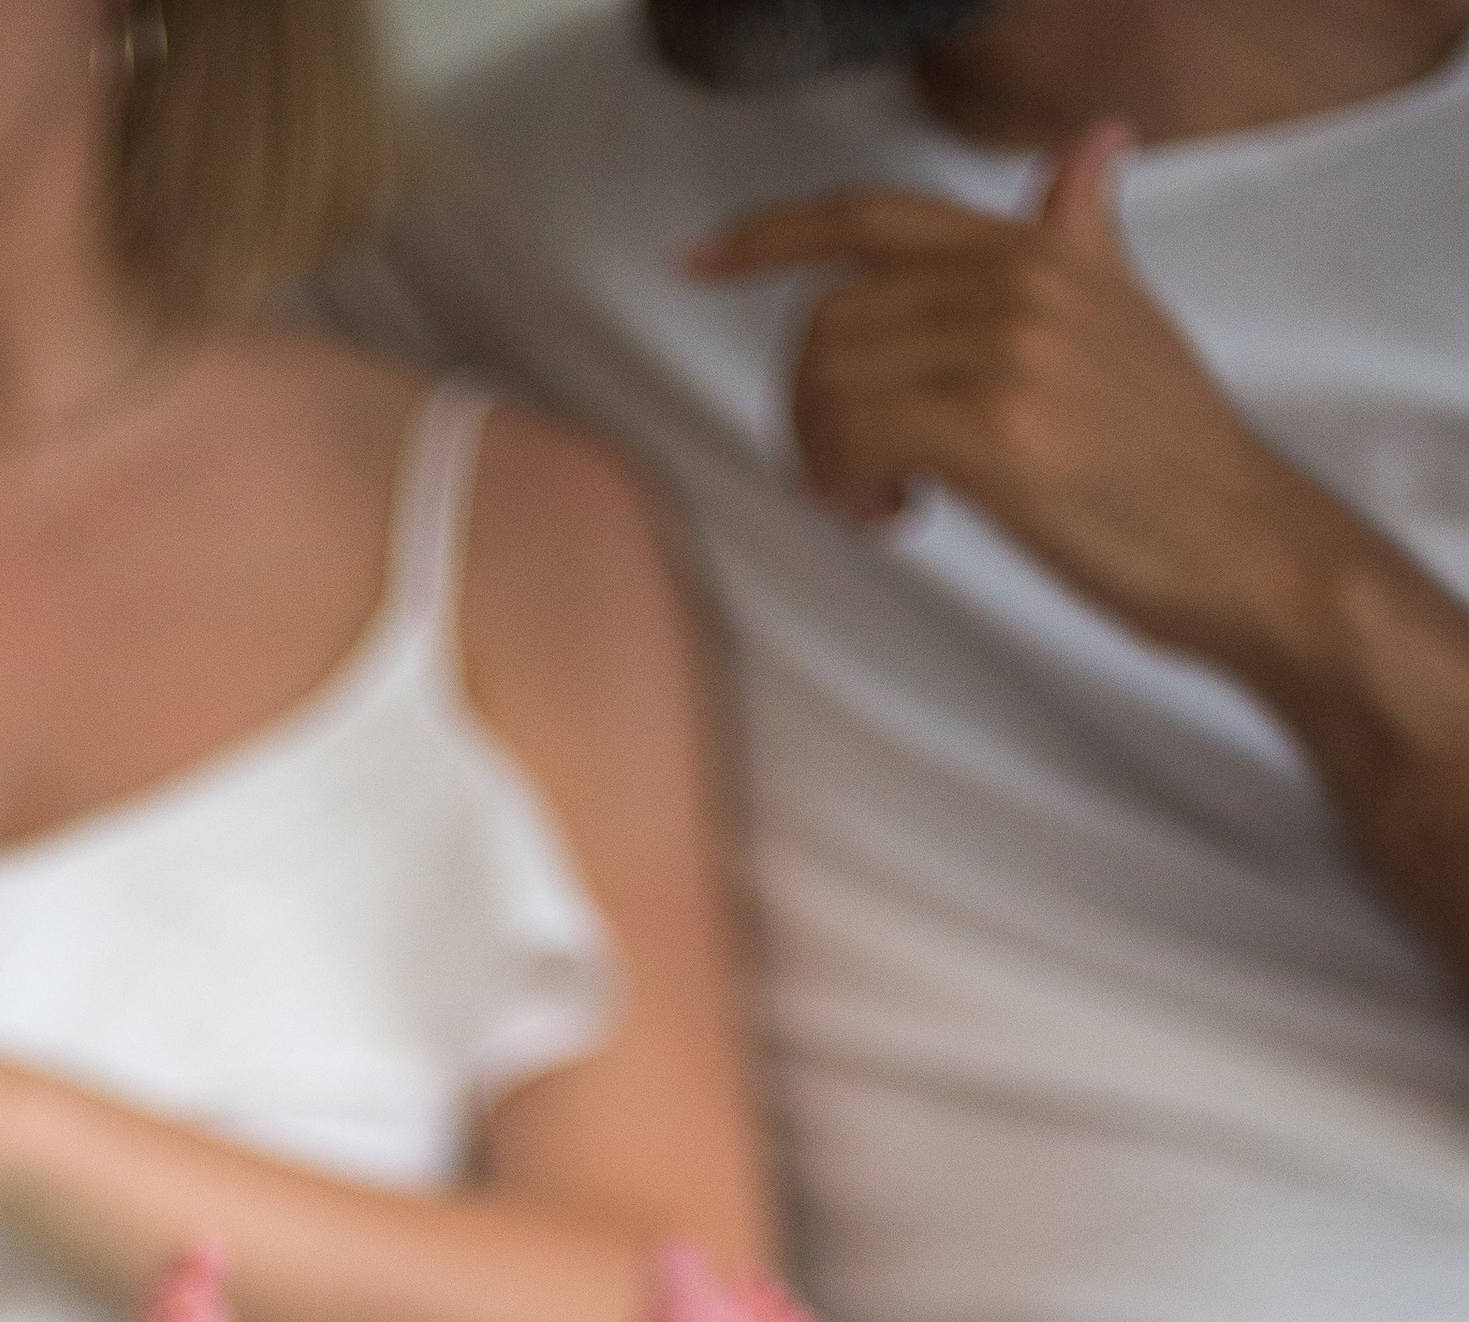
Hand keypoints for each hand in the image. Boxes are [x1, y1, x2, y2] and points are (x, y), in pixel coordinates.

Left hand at [694, 124, 1338, 664]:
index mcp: (1038, 248)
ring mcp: (1007, 350)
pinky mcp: (996, 430)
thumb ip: (1084, 237)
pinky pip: (853, 437)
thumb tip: (1088, 152)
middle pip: (828, 317)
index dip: (772, 234)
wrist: (1246, 544)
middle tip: (850, 472)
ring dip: (825, 455)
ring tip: (882, 499)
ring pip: (829, 380)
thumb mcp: (1132, 317)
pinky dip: (846, 485)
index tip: (701, 261)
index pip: (872, 216)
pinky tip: (896, 516)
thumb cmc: (1178, 459)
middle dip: (807, 404)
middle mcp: (1018, 279)